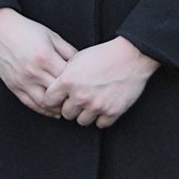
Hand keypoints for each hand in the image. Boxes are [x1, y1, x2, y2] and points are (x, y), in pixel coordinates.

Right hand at [0, 7, 76, 116]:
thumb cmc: (25, 30)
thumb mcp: (51, 36)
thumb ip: (68, 51)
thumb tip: (81, 66)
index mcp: (45, 57)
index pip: (68, 79)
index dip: (78, 83)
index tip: (83, 84)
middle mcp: (34, 72)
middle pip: (58, 94)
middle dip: (70, 98)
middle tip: (78, 98)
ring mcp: (22, 81)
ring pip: (45, 104)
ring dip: (57, 108)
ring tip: (65, 105)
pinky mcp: (13, 86)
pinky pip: (30, 104)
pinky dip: (43, 110)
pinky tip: (51, 109)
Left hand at [42, 36, 159, 127]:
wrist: (130, 56)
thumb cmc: (103, 55)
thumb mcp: (76, 59)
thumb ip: (64, 75)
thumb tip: (55, 88)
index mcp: (67, 81)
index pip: (48, 101)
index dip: (53, 100)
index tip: (58, 99)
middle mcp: (80, 96)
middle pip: (66, 113)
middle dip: (70, 107)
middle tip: (78, 100)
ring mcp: (96, 106)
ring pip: (82, 121)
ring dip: (85, 114)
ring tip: (91, 103)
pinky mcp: (112, 112)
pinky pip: (100, 124)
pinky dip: (101, 117)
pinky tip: (103, 106)